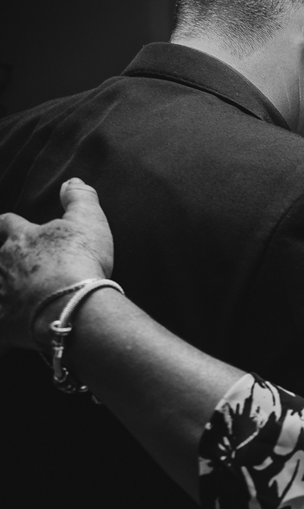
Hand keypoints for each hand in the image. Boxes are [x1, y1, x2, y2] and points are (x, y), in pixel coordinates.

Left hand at [0, 179, 112, 349]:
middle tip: (17, 267)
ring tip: (12, 294)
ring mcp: (2, 294)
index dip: (9, 225)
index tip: (14, 228)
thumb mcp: (89, 221)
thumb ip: (80, 198)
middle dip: (4, 259)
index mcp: (21, 238)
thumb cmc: (80, 261)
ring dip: (3, 288)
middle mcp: (4, 263)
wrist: (72, 307)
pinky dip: (3, 324)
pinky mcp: (3, 324)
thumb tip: (73, 180)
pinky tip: (8, 328)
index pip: (6, 223)